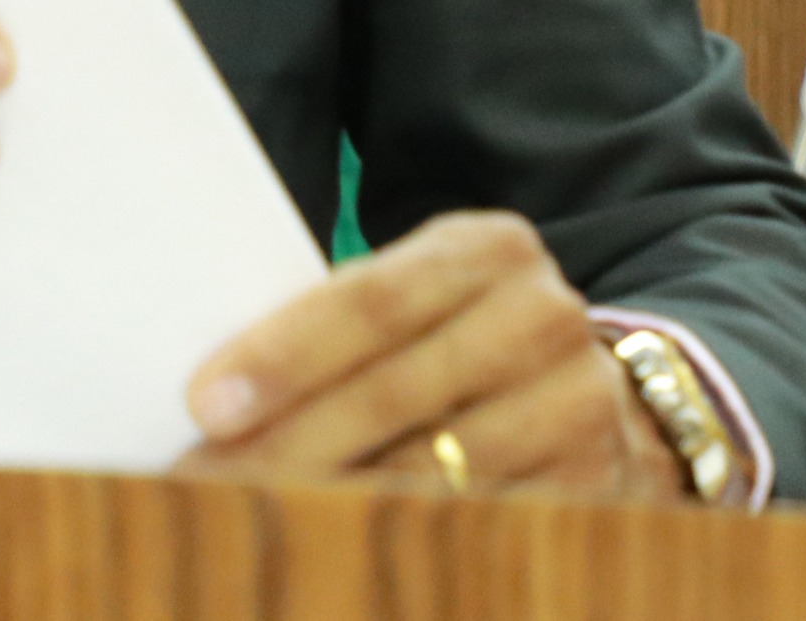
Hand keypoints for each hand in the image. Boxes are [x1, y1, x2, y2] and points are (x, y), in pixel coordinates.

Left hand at [180, 212, 681, 498]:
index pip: (370, 301)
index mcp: (488, 249)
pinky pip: (473, 527)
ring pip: (431, 474)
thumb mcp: (421, 297)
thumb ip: (344, 321)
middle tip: (202, 484)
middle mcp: (543, 319)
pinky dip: (397, 546)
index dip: (284, 355)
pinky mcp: (592, 491)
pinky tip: (333, 556)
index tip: (204, 404)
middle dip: (288, 445)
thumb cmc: (461, 338)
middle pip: (392, 394)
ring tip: (249, 524)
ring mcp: (577, 407)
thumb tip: (214, 393)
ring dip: (329, 505)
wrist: (603, 394)